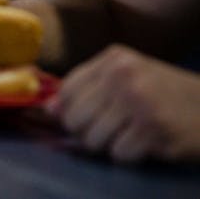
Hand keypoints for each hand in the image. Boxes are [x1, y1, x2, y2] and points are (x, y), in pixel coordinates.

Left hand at [46, 44, 199, 163]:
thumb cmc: (166, 94)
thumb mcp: (128, 80)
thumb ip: (88, 90)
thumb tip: (48, 110)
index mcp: (113, 59)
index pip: (67, 91)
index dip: (69, 111)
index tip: (87, 118)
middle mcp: (123, 75)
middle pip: (75, 118)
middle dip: (88, 132)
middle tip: (112, 131)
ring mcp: (138, 101)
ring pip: (93, 139)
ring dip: (110, 145)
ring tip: (131, 135)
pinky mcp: (153, 128)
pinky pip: (118, 153)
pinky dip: (130, 155)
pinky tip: (147, 143)